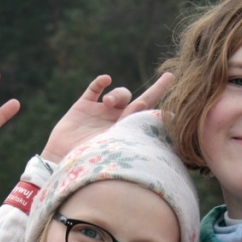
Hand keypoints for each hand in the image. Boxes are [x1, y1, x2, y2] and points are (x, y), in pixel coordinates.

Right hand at [40, 72, 174, 162]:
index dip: (164, 111)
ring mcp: (102, 114)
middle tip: (170, 77)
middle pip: (143, 101)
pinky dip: (101, 83)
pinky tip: (106, 81)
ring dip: (119, 94)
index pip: (152, 119)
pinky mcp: (83, 107)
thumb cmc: (90, 163)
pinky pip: (94, 89)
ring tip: (110, 104)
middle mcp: (119, 122)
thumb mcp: (118, 146)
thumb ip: (132, 127)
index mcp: (129, 134)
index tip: (179, 106)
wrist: (62, 164)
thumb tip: (152, 109)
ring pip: (120, 93)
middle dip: (157, 89)